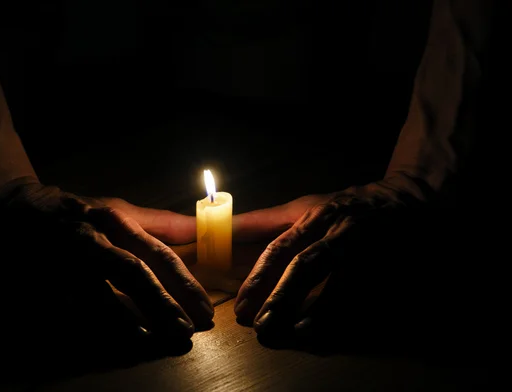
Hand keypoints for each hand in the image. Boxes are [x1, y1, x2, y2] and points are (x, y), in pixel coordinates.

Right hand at [0, 177, 211, 340]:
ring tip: (153, 339)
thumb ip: (160, 224)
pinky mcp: (41, 280)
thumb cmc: (79, 213)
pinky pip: (66, 306)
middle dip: (160, 302)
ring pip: (97, 292)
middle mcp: (92, 240)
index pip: (156, 253)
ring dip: (126, 318)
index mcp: (116, 222)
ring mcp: (65, 261)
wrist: (17, 209)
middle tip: (186, 330)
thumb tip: (200, 228)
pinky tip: (106, 339)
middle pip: (131, 271)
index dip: (182, 282)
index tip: (205, 308)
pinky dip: (88, 323)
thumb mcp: (118, 210)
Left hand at [232, 174, 428, 335]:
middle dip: (284, 295)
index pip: (281, 246)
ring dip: (320, 307)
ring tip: (296, 330)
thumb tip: (220, 229)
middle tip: (262, 324)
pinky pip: (372, 288)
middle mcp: (340, 229)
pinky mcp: (392, 261)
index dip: (260, 277)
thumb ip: (265, 222)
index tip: (241, 305)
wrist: (407, 197)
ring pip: (343, 277)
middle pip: (309, 262)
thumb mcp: (304, 207)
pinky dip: (353, 309)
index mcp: (314, 215)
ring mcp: (369, 245)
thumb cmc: (344, 206)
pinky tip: (340, 327)